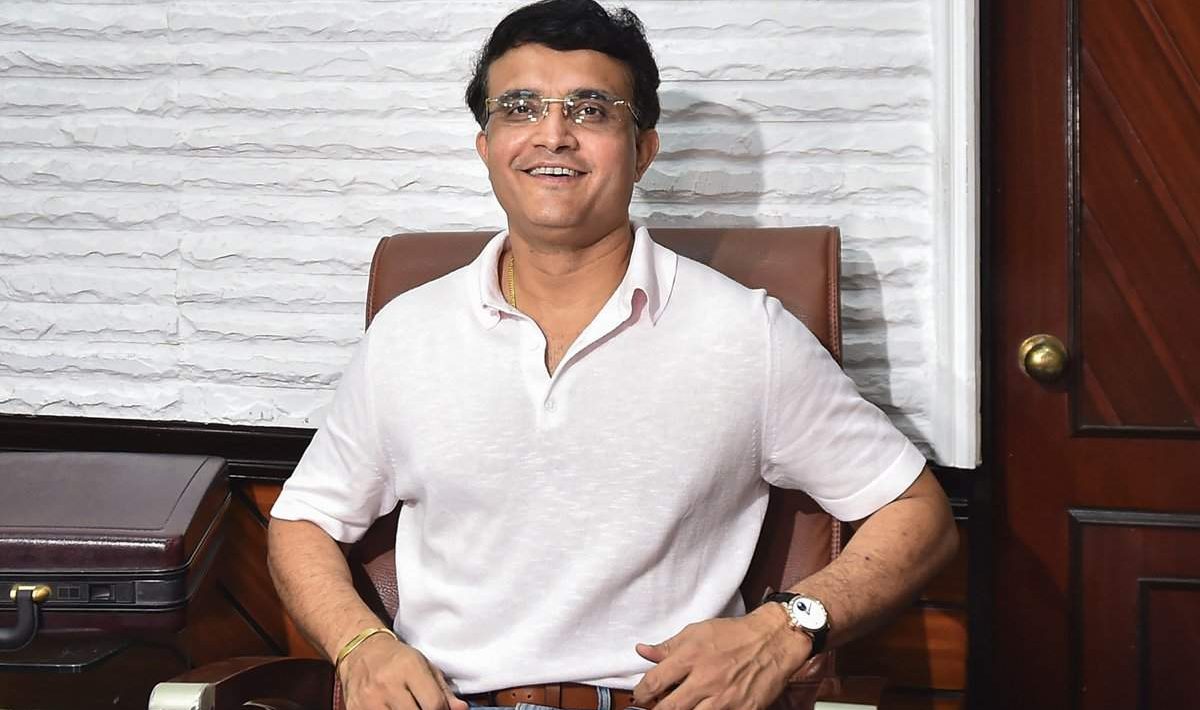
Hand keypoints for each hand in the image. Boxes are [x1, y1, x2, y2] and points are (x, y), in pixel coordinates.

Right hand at [337, 634, 468, 709]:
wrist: (362, 652)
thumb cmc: (398, 660)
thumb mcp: (425, 666)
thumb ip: (444, 691)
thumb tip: (461, 709)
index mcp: (409, 668)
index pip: (434, 704)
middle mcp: (387, 684)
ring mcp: (369, 699)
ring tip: (410, 708)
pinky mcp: (355, 709)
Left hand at [632, 606, 810, 709]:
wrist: (773, 640)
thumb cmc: (734, 634)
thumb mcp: (697, 632)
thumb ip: (668, 646)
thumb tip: (642, 651)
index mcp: (691, 657)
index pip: (655, 682)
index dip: (641, 694)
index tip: (640, 697)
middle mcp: (705, 680)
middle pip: (669, 708)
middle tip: (653, 708)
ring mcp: (724, 699)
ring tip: (679, 707)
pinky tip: (702, 708)